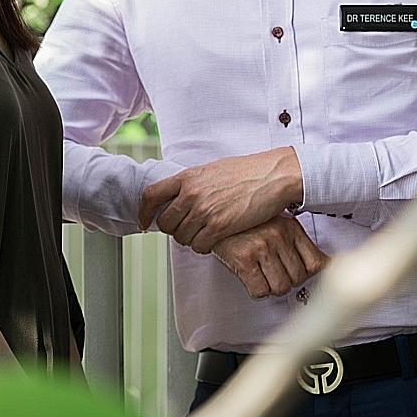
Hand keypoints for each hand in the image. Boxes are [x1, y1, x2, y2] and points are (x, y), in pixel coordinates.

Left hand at [140, 148, 302, 253]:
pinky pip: (199, 246)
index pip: (151, 196)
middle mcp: (191, 194)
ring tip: (203, 234)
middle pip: (165, 223)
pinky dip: (203, 247)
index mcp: (187, 177)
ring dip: (190, 240)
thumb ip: (192, 183)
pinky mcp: (219, 227)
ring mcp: (204, 211)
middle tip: (185, 230)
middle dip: (173, 230)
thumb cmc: (246, 171)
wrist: (272, 176)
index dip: (144, 212)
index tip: (144, 221)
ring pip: (182, 238)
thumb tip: (179, 194)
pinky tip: (213, 240)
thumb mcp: (211, 170)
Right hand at [212, 215, 327, 298]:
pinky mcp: (243, 258)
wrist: (210, 214)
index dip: (310, 274)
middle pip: (298, 279)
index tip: (306, 277)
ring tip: (263, 275)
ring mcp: (261, 247)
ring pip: (281, 287)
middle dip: (287, 281)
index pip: (316, 263)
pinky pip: (260, 290)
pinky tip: (251, 278)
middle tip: (275, 273)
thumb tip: (324, 265)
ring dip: (271, 287)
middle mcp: (278, 235)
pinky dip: (256, 290)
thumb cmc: (243, 223)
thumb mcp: (276, 224)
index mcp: (290, 227)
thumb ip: (296, 243)